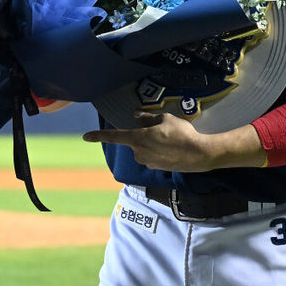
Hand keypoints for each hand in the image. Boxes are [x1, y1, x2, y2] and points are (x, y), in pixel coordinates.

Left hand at [82, 111, 221, 172]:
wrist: (199, 154)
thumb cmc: (182, 134)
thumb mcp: (165, 119)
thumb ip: (147, 118)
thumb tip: (136, 117)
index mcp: (138, 139)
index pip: (114, 136)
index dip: (98, 135)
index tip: (85, 137)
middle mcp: (139, 152)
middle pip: (134, 140)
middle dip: (144, 134)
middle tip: (164, 129)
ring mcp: (147, 162)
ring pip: (143, 148)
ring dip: (152, 143)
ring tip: (170, 139)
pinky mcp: (156, 168)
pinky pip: (152, 156)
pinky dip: (159, 151)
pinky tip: (172, 148)